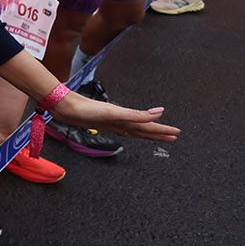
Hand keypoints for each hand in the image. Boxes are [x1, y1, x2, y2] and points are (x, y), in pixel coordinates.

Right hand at [51, 92, 180, 143]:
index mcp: (124, 124)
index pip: (148, 129)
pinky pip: (125, 125)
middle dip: (159, 134)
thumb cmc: (88, 112)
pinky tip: (131, 125)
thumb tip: (158, 114)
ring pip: (135, 130)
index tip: (177, 133)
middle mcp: (120, 125)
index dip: (163, 130)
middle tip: (173, 137)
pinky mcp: (106, 119)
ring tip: (157, 133)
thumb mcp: (116, 112)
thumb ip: (138, 115)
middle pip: (144, 132)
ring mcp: (113, 123)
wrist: (68, 108)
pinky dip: (133, 125)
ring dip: (147, 132)